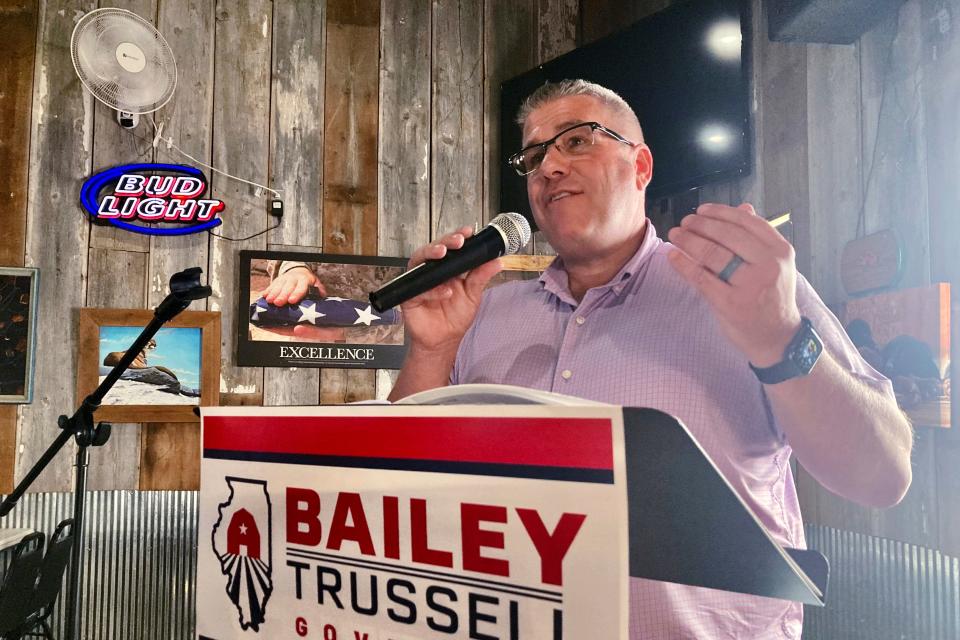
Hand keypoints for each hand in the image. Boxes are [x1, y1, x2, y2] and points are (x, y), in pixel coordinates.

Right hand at [261, 266, 326, 305]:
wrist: (299, 272)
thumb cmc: (308, 284)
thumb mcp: (316, 285)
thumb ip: (319, 291)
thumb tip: (321, 299)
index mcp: (305, 280)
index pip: (301, 287)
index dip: (296, 294)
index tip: (292, 301)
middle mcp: (294, 278)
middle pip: (288, 287)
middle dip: (283, 295)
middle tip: (278, 303)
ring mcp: (285, 278)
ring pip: (279, 285)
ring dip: (273, 293)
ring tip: (269, 301)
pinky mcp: (278, 280)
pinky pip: (272, 285)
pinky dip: (268, 290)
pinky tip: (264, 296)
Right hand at [400, 225, 502, 353]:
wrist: (444, 340)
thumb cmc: (455, 317)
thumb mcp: (473, 295)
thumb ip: (481, 277)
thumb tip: (497, 261)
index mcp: (447, 268)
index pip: (451, 247)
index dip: (458, 237)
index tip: (469, 232)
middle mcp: (431, 271)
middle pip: (434, 249)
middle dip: (445, 241)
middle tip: (458, 241)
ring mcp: (419, 282)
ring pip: (420, 261)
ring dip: (431, 254)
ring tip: (443, 253)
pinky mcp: (410, 297)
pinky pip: (419, 289)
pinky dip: (433, 290)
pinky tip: (445, 291)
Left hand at [666, 203, 801, 366]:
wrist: (778, 337)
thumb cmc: (771, 297)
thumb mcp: (774, 264)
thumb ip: (757, 237)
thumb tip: (742, 207)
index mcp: (780, 251)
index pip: (747, 222)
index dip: (721, 213)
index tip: (702, 210)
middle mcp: (768, 265)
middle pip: (726, 236)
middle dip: (700, 226)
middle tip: (684, 223)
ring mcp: (750, 285)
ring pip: (712, 254)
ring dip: (688, 241)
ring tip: (675, 235)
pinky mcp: (731, 303)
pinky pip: (701, 277)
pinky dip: (684, 264)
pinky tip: (674, 256)